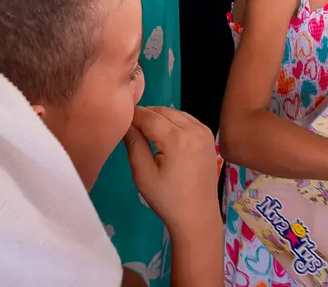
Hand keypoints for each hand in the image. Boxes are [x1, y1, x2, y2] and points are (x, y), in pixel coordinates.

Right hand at [124, 106, 222, 239]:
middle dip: (146, 114)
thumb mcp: (143, 174)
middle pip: (164, 111)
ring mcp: (204, 131)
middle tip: (130, 124)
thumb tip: (126, 124)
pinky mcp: (208, 136)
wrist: (197, 215)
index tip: (119, 117)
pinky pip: (187, 119)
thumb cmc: (167, 199)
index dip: (133, 115)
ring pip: (176, 113)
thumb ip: (134, 145)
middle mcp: (194, 129)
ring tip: (144, 129)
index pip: (149, 117)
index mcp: (177, 139)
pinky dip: (173, 121)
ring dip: (159, 116)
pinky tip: (163, 133)